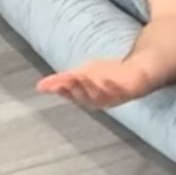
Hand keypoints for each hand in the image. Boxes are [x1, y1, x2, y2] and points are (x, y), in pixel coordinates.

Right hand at [36, 57, 154, 109]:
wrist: (136, 74)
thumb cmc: (105, 77)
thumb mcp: (82, 76)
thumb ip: (62, 81)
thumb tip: (39, 86)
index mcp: (87, 98)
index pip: (73, 95)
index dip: (65, 89)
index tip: (57, 82)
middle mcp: (100, 100)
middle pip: (85, 95)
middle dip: (76, 87)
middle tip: (68, 77)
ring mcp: (115, 96)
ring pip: (101, 94)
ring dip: (91, 86)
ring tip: (82, 75)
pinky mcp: (130, 91)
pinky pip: (120, 90)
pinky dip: (112, 85)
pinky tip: (106, 78)